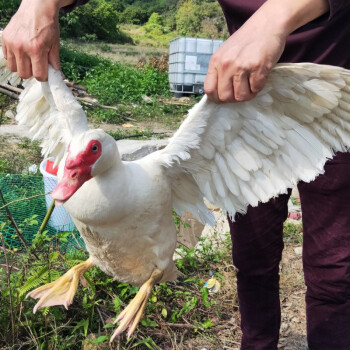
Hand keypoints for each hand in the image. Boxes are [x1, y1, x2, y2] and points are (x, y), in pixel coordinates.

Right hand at [1, 0, 69, 80]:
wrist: (37, 8)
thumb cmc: (48, 27)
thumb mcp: (55, 45)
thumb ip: (55, 63)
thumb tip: (58, 77)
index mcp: (36, 49)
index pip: (38, 75)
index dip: (43, 76)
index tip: (45, 72)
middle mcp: (22, 47)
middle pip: (24, 75)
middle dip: (32, 72)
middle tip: (37, 64)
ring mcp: (11, 43)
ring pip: (14, 68)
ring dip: (22, 67)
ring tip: (29, 58)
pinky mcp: (5, 39)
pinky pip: (7, 58)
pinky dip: (14, 59)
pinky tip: (22, 52)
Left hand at [205, 0, 329, 102]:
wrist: (267, 24)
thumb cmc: (246, 40)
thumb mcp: (225, 53)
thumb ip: (220, 71)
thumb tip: (218, 94)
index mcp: (216, 61)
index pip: (209, 90)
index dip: (216, 98)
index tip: (224, 98)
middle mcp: (226, 64)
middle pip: (224, 97)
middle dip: (233, 98)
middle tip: (241, 91)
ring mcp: (242, 66)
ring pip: (240, 96)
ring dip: (247, 94)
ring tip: (251, 84)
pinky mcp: (258, 68)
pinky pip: (256, 89)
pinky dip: (258, 87)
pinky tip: (259, 76)